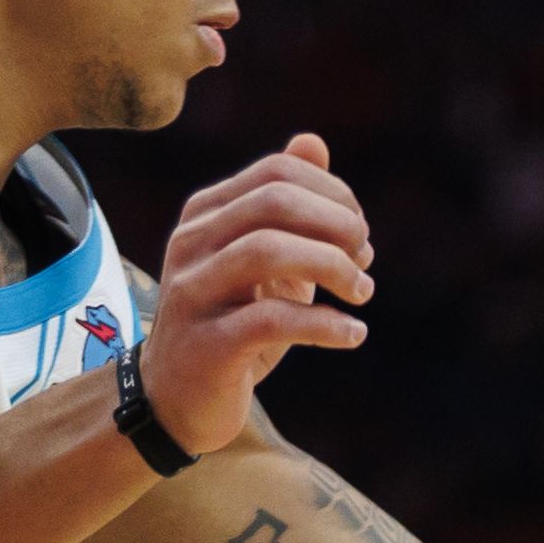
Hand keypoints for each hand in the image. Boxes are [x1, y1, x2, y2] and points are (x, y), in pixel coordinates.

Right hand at [143, 132, 373, 450]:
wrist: (178, 401)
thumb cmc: (232, 323)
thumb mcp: (263, 261)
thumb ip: (286, 205)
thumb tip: (313, 141)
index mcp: (206, 214)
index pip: (278, 173)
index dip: (333, 194)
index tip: (359, 234)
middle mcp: (191, 243)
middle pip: (274, 201)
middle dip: (337, 225)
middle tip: (365, 260)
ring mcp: (193, 292)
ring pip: (268, 251)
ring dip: (333, 268)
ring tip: (362, 293)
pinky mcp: (207, 344)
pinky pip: (273, 320)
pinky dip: (326, 324)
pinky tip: (353, 333)